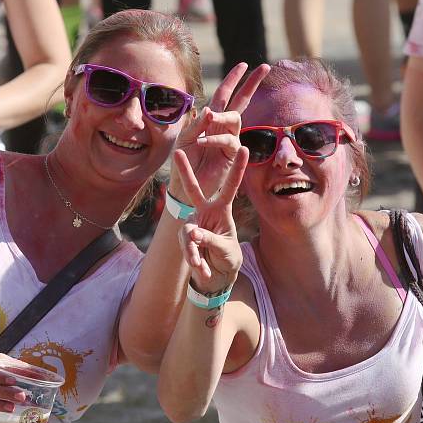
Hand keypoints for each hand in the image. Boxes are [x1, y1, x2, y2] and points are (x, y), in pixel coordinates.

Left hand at [171, 63, 269, 199]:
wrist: (185, 185)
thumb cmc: (184, 160)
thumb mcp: (185, 137)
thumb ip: (198, 123)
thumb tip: (211, 109)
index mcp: (211, 118)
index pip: (224, 94)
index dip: (233, 79)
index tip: (244, 64)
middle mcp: (223, 126)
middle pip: (241, 101)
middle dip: (252, 84)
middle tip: (265, 67)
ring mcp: (230, 139)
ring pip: (234, 119)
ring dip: (222, 117)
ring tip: (209, 120)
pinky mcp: (232, 154)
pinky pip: (228, 140)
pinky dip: (214, 139)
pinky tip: (201, 141)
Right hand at [175, 147, 248, 292]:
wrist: (217, 274)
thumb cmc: (227, 255)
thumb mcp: (224, 248)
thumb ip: (210, 239)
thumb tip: (192, 233)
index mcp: (222, 209)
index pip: (230, 186)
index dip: (237, 168)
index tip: (244, 148)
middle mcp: (206, 211)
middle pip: (193, 189)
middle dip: (185, 171)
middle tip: (178, 152)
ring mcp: (194, 223)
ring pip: (188, 230)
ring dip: (193, 249)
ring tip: (199, 263)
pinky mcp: (185, 238)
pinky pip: (186, 246)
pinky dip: (194, 260)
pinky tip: (203, 270)